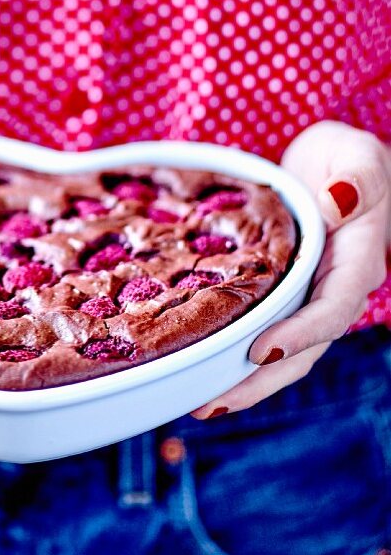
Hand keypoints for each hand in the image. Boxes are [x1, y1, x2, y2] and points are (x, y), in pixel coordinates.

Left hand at [190, 120, 389, 419]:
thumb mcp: (355, 152)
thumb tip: (338, 203)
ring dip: (244, 381)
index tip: (264, 349)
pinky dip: (235, 353)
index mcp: (358, 258)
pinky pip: (262, 329)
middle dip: (260, 380)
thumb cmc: (344, 156)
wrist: (329, 164)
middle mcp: (334, 288)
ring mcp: (308, 296)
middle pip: (304, 348)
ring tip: (197, 402)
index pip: (335, 306)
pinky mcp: (282, 294)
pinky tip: (199, 367)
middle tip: (210, 401)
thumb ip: (356, 176)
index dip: (304, 332)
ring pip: (282, 350)